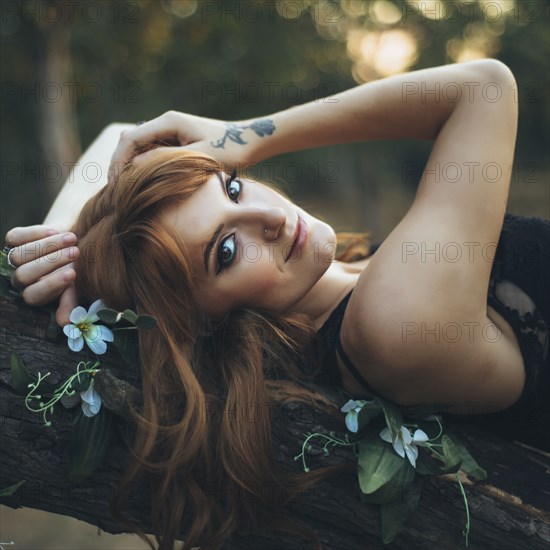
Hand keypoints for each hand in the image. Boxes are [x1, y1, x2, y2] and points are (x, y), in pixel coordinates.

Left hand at [4, 225, 79, 326]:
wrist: (71, 243)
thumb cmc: (75, 268)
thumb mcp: (76, 286)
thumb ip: (69, 304)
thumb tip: (66, 325)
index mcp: (35, 295)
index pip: (33, 295)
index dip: (51, 285)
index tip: (73, 273)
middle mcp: (20, 280)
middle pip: (24, 274)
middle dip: (52, 262)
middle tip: (76, 252)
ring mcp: (14, 259)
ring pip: (19, 256)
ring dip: (48, 245)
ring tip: (72, 238)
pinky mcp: (12, 240)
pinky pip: (14, 237)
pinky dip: (36, 232)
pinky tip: (56, 230)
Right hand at [108, 111, 254, 184]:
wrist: (250, 141)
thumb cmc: (230, 150)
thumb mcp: (197, 158)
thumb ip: (165, 160)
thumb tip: (133, 167)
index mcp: (168, 122)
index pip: (130, 140)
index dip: (118, 162)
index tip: (114, 184)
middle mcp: (165, 122)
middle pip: (130, 141)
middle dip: (119, 164)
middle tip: (117, 191)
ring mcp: (170, 130)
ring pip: (139, 147)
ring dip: (130, 166)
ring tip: (127, 191)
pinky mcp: (176, 140)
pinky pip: (152, 151)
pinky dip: (144, 166)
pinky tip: (143, 184)